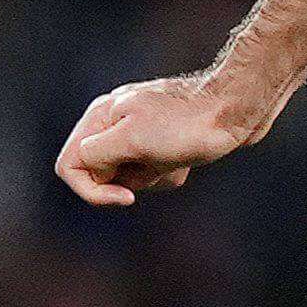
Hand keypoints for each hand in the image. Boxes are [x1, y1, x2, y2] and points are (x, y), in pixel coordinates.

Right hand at [54, 71, 265, 206]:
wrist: (237, 109)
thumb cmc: (187, 123)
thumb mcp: (132, 140)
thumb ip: (96, 154)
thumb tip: (87, 168)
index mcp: (99, 118)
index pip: (69, 165)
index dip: (92, 190)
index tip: (126, 197)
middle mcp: (114, 124)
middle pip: (100, 173)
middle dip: (130, 181)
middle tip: (158, 165)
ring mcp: (139, 133)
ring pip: (129, 177)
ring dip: (153, 177)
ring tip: (176, 158)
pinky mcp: (163, 142)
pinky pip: (154, 172)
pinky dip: (169, 173)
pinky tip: (188, 159)